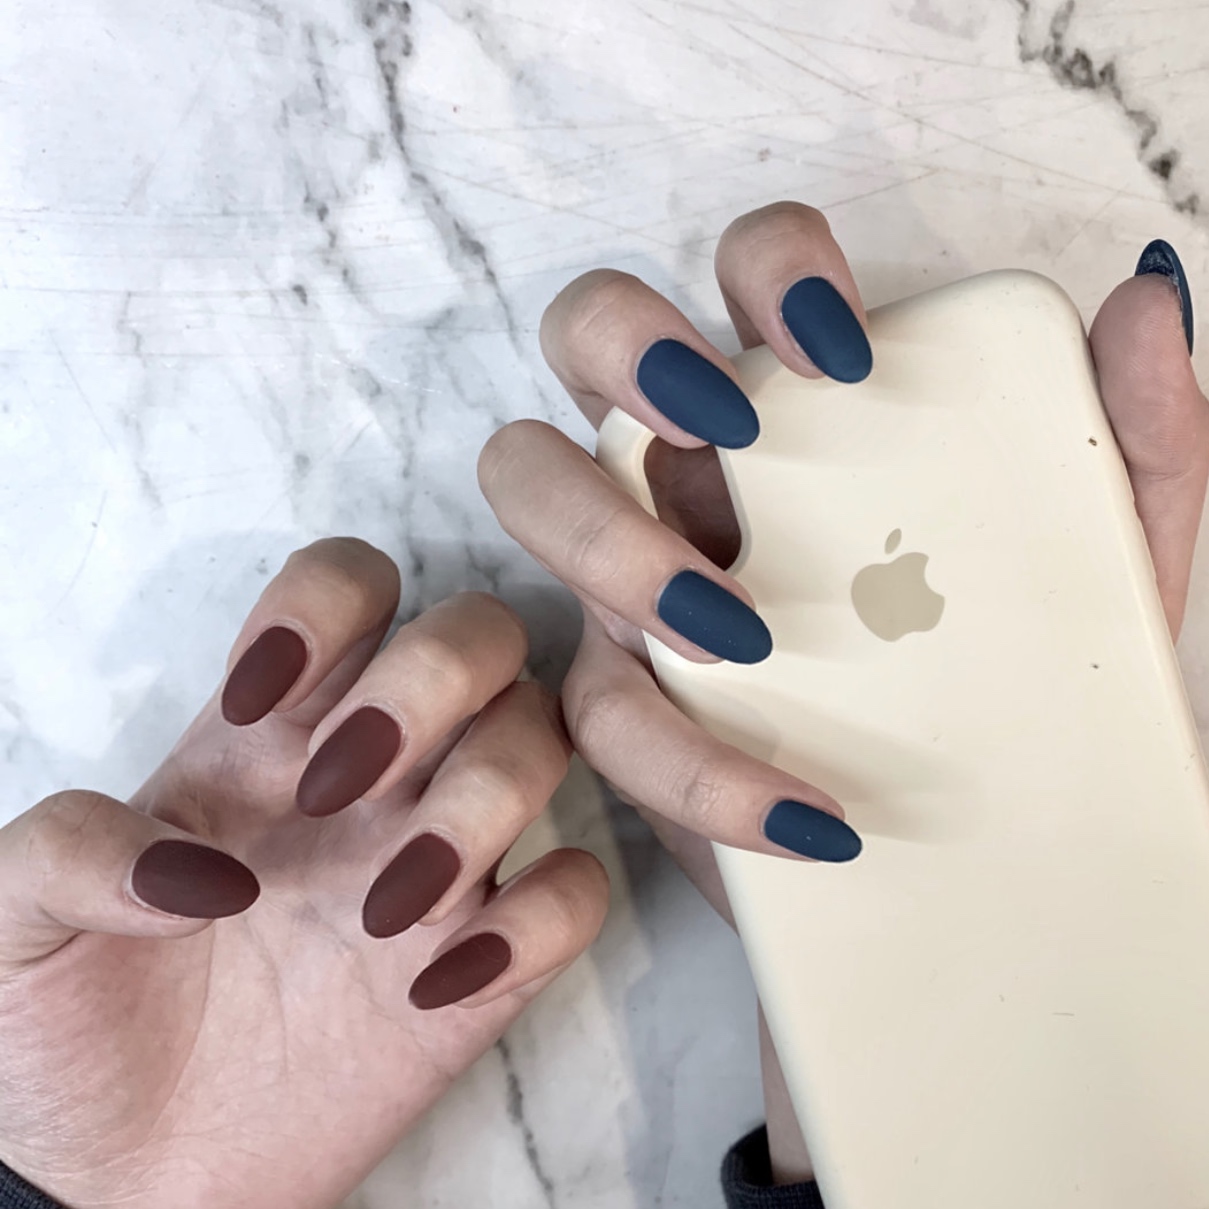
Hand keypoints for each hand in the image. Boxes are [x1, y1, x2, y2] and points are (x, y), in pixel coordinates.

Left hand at [0, 538, 607, 1208]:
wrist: (120, 1180)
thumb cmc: (67, 1030)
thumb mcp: (12, 920)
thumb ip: (66, 851)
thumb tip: (200, 876)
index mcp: (270, 731)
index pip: (352, 583)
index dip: (329, 602)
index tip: (258, 703)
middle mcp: (375, 773)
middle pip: (481, 633)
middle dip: (435, 677)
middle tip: (337, 787)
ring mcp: (438, 861)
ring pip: (545, 739)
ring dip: (486, 795)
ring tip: (380, 907)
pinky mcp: (484, 963)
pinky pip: (577, 893)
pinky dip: (536, 921)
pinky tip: (436, 984)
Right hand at [479, 204, 1208, 1176]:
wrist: (990, 863)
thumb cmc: (1030, 681)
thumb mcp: (1105, 560)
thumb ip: (1131, 434)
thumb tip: (1138, 303)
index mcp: (798, 413)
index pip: (743, 270)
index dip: (767, 266)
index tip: (844, 348)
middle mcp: (693, 470)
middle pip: (582, 338)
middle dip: (624, 346)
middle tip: (726, 424)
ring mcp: (635, 580)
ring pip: (528, 490)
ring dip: (606, 539)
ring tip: (731, 628)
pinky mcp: (625, 709)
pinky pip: (607, 714)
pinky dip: (697, 765)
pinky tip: (806, 808)